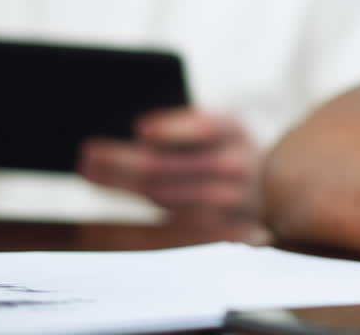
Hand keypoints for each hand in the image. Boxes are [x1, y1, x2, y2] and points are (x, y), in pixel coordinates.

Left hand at [78, 108, 260, 220]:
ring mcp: (226, 202)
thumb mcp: (221, 123)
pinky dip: (127, 232)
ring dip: (120, 186)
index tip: (140, 129)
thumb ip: (185, 124)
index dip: (173, 129)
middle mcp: (235, 166)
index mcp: (233, 130)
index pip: (205, 128)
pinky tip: (97, 229)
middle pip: (171, 165)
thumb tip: (138, 134)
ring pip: (163, 197)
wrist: (270, 189)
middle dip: (124, 160)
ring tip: (89, 172)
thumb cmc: (227, 149)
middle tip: (88, 153)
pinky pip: (163, 235)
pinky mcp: (211, 233)